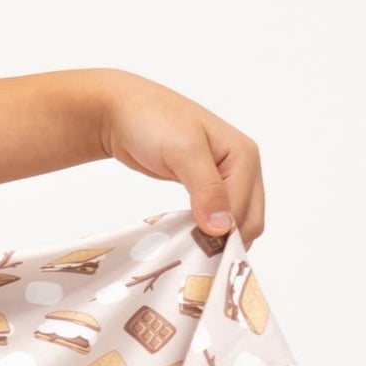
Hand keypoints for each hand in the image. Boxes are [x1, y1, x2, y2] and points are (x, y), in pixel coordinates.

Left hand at [94, 70, 263, 246]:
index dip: (226, 235)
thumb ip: (206, 188)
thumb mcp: (182, 150)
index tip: (199, 251)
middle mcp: (240, 167)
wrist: (117, 111)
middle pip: (248, 220)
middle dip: (226, 240)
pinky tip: (189, 238)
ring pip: (234, 221)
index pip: (247, 211)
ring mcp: (223, 176)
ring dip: (217, 238)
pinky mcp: (203, 185)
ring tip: (191, 250)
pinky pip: (215, 215)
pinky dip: (206, 229)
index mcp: (244, 156)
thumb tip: (222, 228)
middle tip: (195, 254)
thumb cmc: (150, 120)